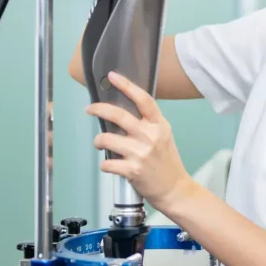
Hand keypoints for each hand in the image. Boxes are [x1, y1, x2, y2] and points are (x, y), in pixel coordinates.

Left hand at [86, 71, 195, 210]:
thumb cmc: (167, 163)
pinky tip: (111, 165)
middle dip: (99, 109)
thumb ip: (147, 123)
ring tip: (101, 144)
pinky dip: (105, 164)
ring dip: (98, 141)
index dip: (126, 85)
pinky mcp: (133, 170)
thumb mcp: (164, 136)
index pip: (143, 100)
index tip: (113, 77)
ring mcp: (141, 153)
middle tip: (90, 109)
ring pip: (106, 139)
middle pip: (119, 115)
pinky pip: (107, 163)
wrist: (175, 189)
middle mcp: (151, 136)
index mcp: (159, 125)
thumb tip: (121, 112)